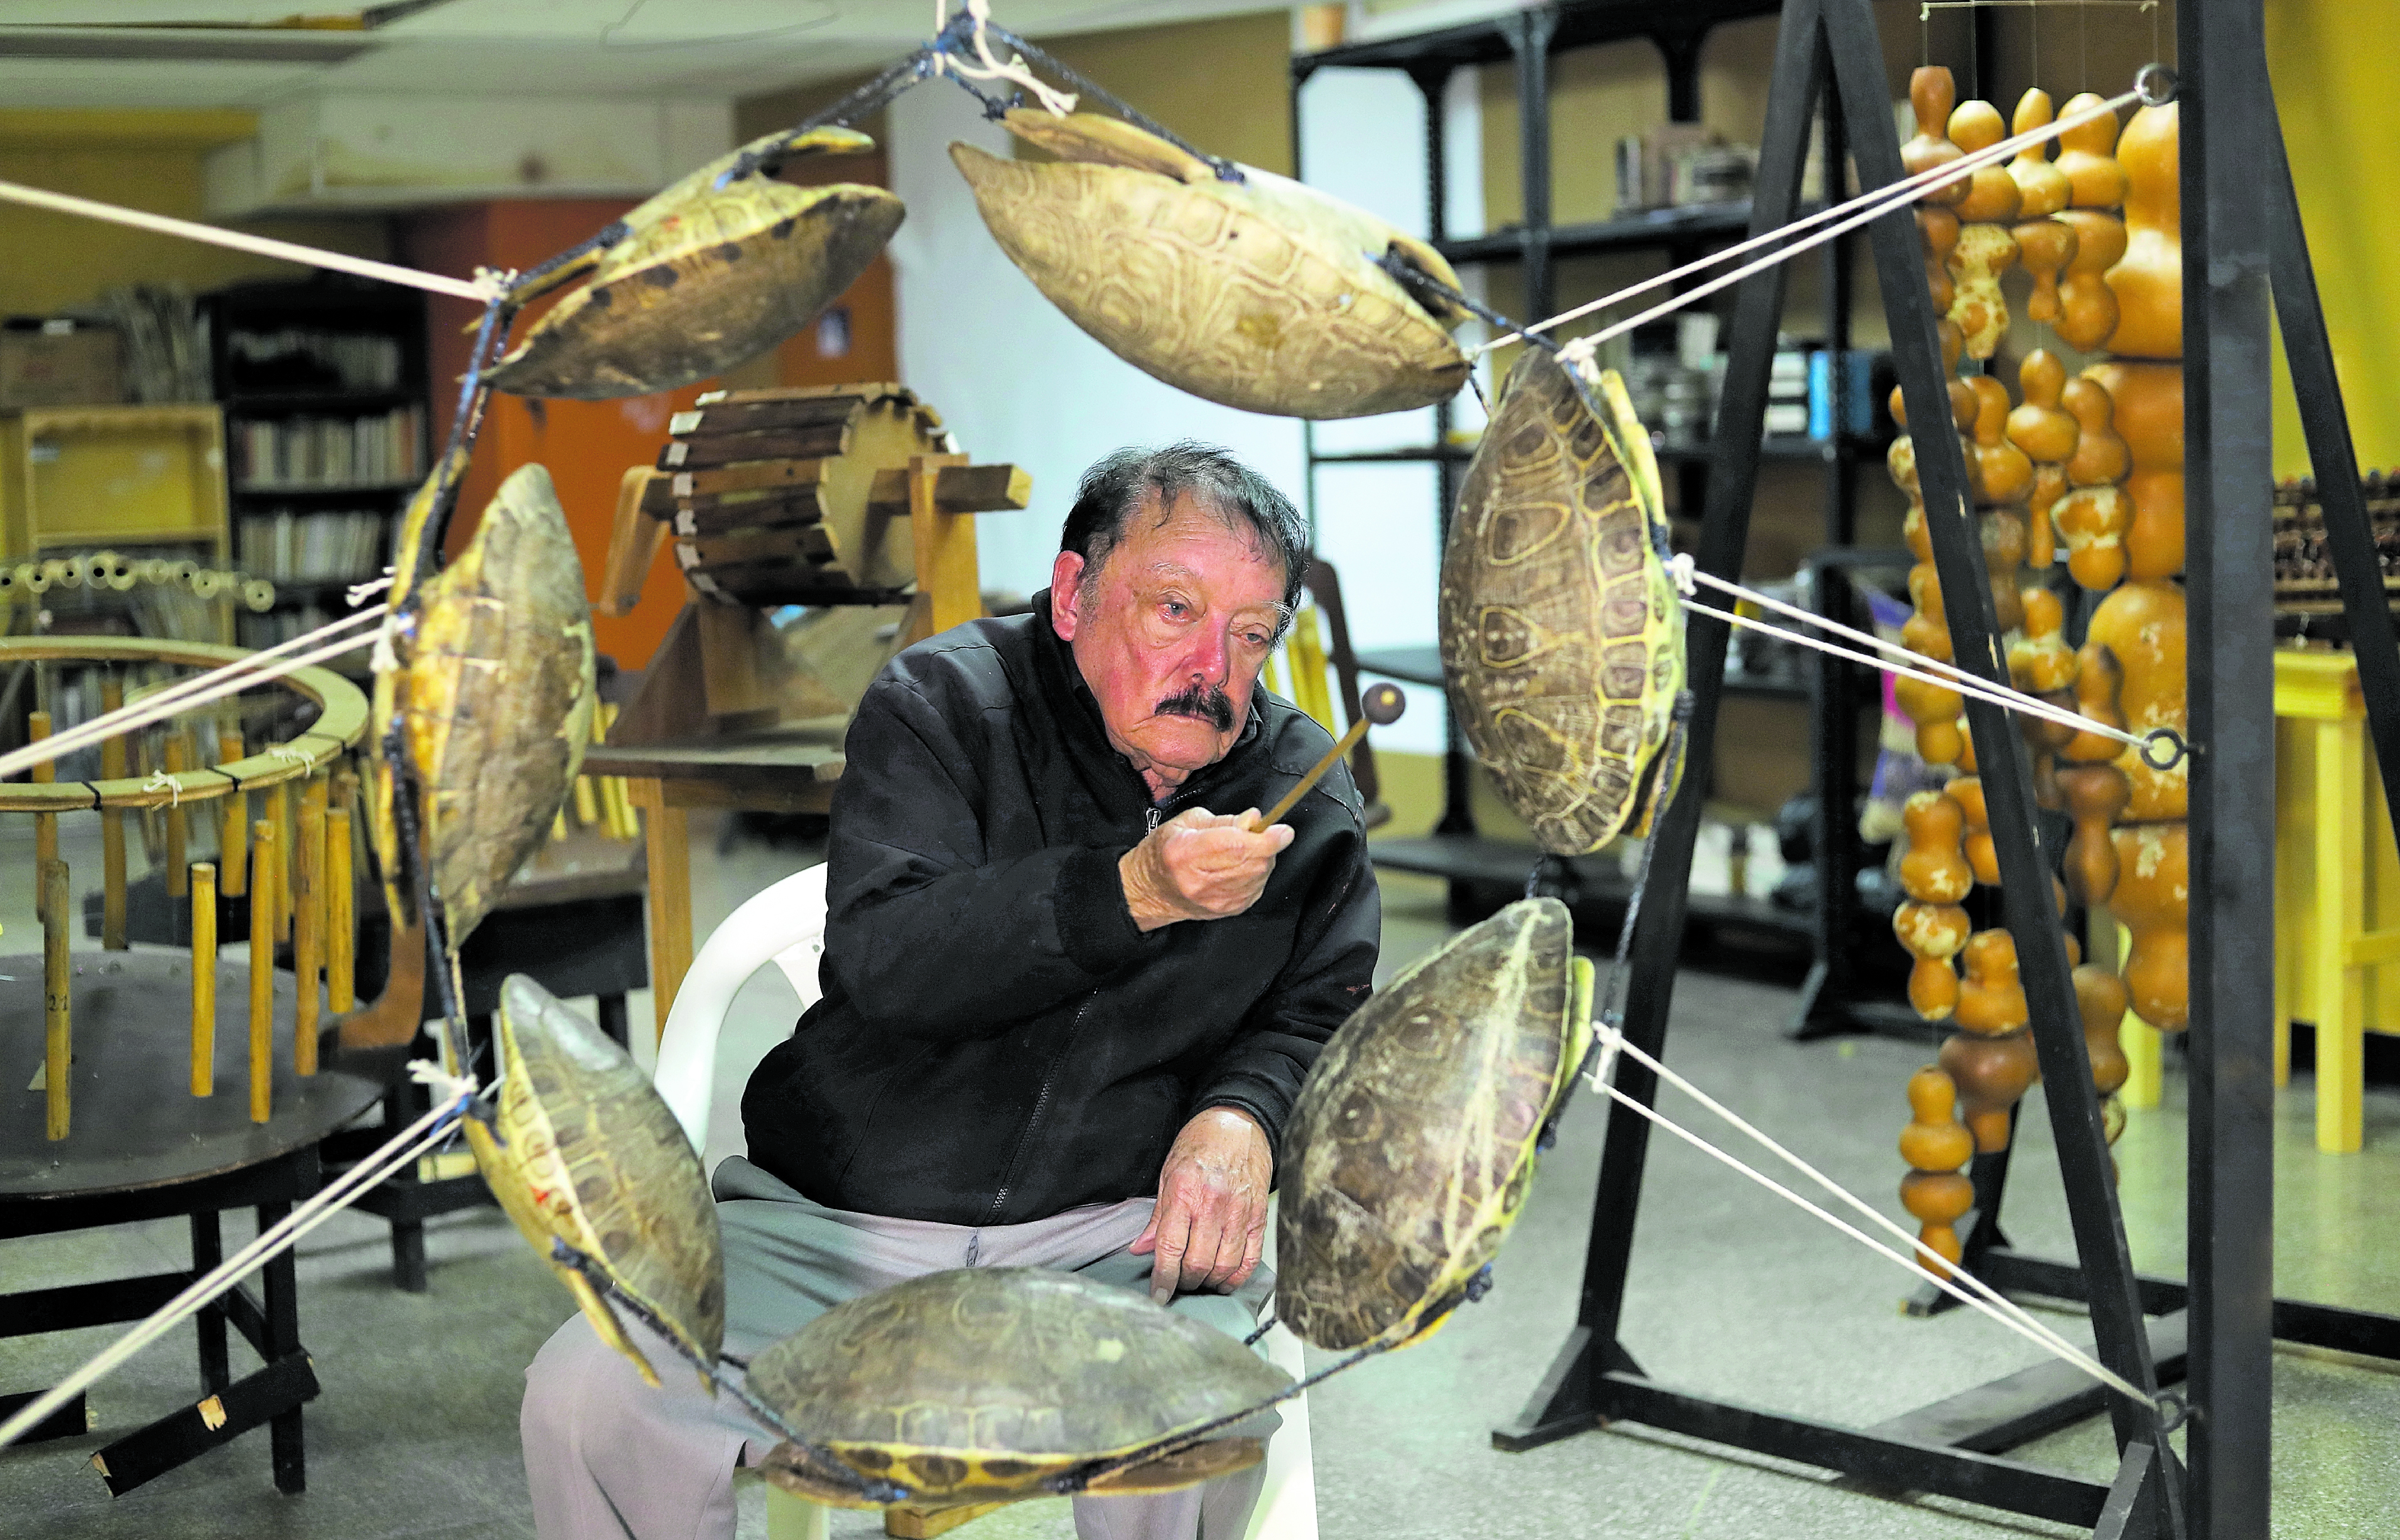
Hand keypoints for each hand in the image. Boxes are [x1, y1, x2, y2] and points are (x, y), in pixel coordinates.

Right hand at [1119, 808, 1292, 931]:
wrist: (1149, 891)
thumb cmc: (1164, 853)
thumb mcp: (1187, 822)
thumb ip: (1225, 820)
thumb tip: (1255, 820)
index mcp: (1186, 853)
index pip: (1237, 847)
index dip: (1267, 838)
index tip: (1282, 830)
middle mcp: (1200, 881)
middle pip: (1254, 863)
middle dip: (1267, 845)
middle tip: (1259, 834)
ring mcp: (1215, 900)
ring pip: (1260, 876)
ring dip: (1262, 859)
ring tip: (1244, 850)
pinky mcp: (1227, 911)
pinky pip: (1257, 888)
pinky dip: (1257, 873)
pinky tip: (1241, 867)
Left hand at [1130, 1107, 1270, 1302]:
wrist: (1238, 1123)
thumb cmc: (1200, 1145)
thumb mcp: (1169, 1174)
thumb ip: (1158, 1217)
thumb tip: (1141, 1249)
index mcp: (1185, 1193)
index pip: (1170, 1249)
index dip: (1163, 1279)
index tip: (1158, 1296)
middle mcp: (1213, 1205)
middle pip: (1197, 1263)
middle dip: (1184, 1282)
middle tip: (1178, 1281)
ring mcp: (1240, 1212)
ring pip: (1224, 1266)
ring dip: (1209, 1282)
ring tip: (1199, 1280)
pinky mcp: (1259, 1216)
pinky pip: (1250, 1258)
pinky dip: (1237, 1276)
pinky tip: (1225, 1279)